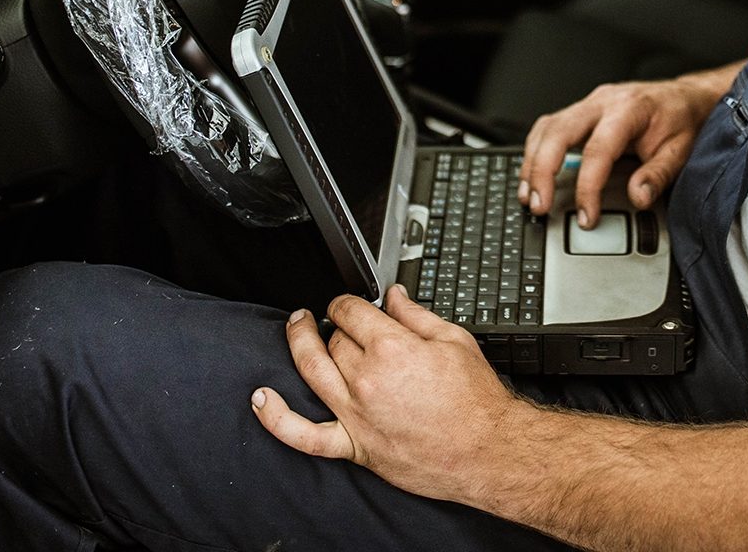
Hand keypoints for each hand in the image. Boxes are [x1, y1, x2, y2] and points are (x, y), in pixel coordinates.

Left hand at [250, 286, 524, 502]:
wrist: (486, 451)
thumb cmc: (475, 401)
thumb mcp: (455, 340)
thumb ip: (417, 314)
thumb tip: (394, 296)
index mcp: (393, 347)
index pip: (351, 311)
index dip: (348, 302)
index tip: (353, 303)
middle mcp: (367, 379)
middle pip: (334, 339)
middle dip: (338, 325)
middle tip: (346, 323)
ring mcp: (356, 414)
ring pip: (313, 369)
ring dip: (299, 343)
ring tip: (297, 327)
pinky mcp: (354, 446)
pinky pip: (305, 434)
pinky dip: (277, 418)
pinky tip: (261, 399)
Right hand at [518, 66, 736, 227]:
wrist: (686, 97)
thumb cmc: (682, 120)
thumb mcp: (680, 150)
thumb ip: (657, 175)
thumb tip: (637, 198)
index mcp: (628, 109)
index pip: (598, 150)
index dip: (587, 187)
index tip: (586, 216)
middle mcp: (603, 102)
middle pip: (557, 132)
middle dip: (541, 171)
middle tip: (539, 206)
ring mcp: (589, 104)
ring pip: (546, 128)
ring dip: (532, 163)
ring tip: (529, 196)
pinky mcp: (582, 112)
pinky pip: (549, 128)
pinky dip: (536, 152)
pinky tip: (533, 175)